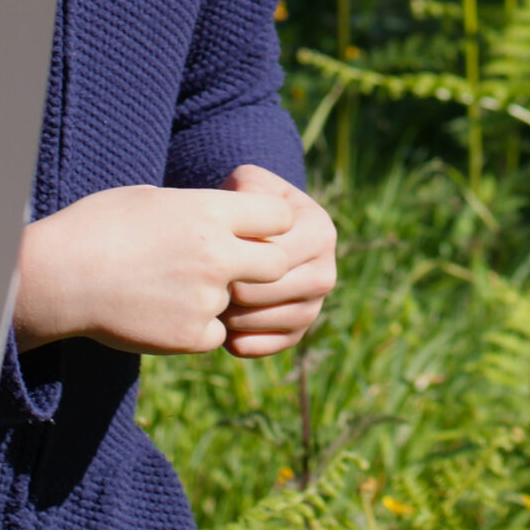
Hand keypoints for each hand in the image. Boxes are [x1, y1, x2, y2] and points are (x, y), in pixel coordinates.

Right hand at [14, 181, 296, 356]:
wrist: (60, 276)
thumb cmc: (99, 226)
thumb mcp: (155, 200)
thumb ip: (201, 210)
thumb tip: (227, 216)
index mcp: (210, 212)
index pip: (280, 217)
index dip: (268, 224)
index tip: (250, 229)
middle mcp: (218, 255)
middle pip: (276, 265)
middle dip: (261, 267)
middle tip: (231, 267)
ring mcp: (206, 298)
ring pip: (239, 302)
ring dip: (217, 298)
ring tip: (170, 286)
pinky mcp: (190, 336)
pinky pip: (214, 333)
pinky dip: (195, 328)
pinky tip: (160, 312)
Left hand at [220, 165, 336, 356]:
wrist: (255, 231)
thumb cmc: (247, 203)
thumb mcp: (248, 183)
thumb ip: (246, 190)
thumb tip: (243, 217)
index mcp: (320, 231)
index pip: (275, 255)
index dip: (236, 257)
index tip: (209, 251)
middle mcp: (325, 271)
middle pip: (270, 291)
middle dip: (233, 287)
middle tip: (204, 281)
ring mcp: (315, 305)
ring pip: (269, 321)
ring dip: (234, 315)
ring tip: (210, 299)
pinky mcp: (299, 332)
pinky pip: (268, 345)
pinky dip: (242, 340)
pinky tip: (221, 326)